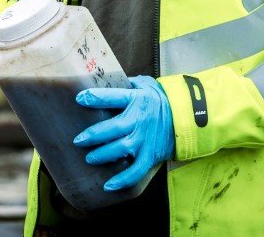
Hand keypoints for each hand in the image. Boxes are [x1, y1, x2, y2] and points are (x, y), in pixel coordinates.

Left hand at [73, 75, 173, 190]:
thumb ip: (125, 83)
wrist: (185, 118)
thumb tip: (101, 78)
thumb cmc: (158, 100)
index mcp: (136, 99)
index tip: (79, 99)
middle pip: (115, 127)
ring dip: (104, 155)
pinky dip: (123, 179)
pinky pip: (136, 171)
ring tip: (89, 158)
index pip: (113, 97)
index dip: (95, 98)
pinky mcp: (151, 155)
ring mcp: (145, 139)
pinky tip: (108, 185)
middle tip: (78, 140)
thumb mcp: (145, 85)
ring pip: (122, 149)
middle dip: (94, 134)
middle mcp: (140, 120)